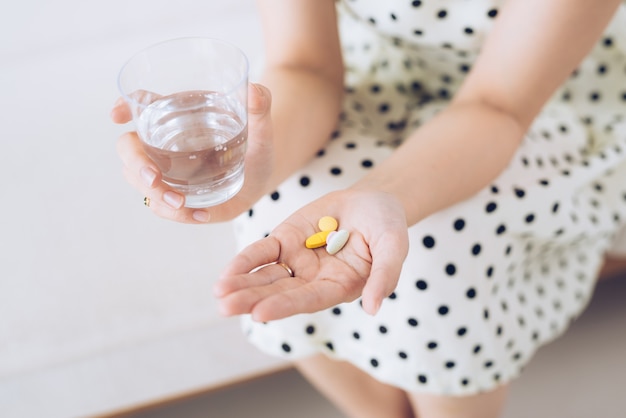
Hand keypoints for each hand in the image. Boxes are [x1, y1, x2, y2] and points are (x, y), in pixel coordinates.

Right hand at [111, 83, 273, 222]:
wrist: (261, 175)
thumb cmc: (255, 144)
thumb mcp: (261, 128)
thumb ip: (261, 108)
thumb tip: (255, 90)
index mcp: (178, 114)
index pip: (142, 104)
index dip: (125, 106)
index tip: (117, 115)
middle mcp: (164, 142)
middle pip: (129, 148)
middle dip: (136, 164)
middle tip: (154, 179)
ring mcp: (166, 170)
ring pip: (138, 180)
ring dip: (154, 194)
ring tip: (181, 203)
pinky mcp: (176, 193)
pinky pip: (161, 205)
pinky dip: (175, 213)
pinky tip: (201, 214)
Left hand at [214, 189, 409, 321]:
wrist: (373, 200)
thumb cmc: (387, 226)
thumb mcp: (394, 246)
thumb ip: (385, 275)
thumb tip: (374, 308)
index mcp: (340, 286)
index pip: (309, 299)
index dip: (286, 305)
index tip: (260, 313)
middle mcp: (314, 280)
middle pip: (280, 292)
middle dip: (252, 300)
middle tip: (226, 307)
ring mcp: (298, 261)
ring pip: (266, 277)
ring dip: (242, 285)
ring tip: (219, 293)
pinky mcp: (285, 240)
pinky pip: (262, 253)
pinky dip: (244, 262)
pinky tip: (226, 273)